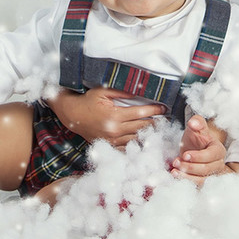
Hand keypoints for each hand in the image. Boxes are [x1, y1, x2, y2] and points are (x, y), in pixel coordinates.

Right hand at [46, 88, 164, 146]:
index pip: (141, 113)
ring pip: (136, 139)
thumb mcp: (104, 92)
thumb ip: (123, 92)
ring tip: (160, 130)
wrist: (72, 115)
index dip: (155, 110)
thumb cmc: (88, 101)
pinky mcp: (109, 146)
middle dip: (156, 123)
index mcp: (114, 116)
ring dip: (149, 134)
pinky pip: (127, 148)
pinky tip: (146, 140)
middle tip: (167, 120)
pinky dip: (137, 144)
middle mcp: (114, 130)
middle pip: (142, 127)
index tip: (164, 108)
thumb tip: (140, 91)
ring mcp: (112, 140)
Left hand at [170, 114, 233, 184]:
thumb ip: (197, 122)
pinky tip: (176, 176)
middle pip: (206, 169)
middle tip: (176, 162)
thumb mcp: (196, 128)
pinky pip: (196, 186)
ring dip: (186, 176)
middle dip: (189, 166)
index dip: (198, 156)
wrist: (193, 150)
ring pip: (201, 180)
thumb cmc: (196, 139)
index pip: (211, 155)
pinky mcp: (203, 183)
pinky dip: (185, 182)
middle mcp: (217, 164)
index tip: (185, 154)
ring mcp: (211, 175)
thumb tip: (194, 123)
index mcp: (218, 150)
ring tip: (174, 171)